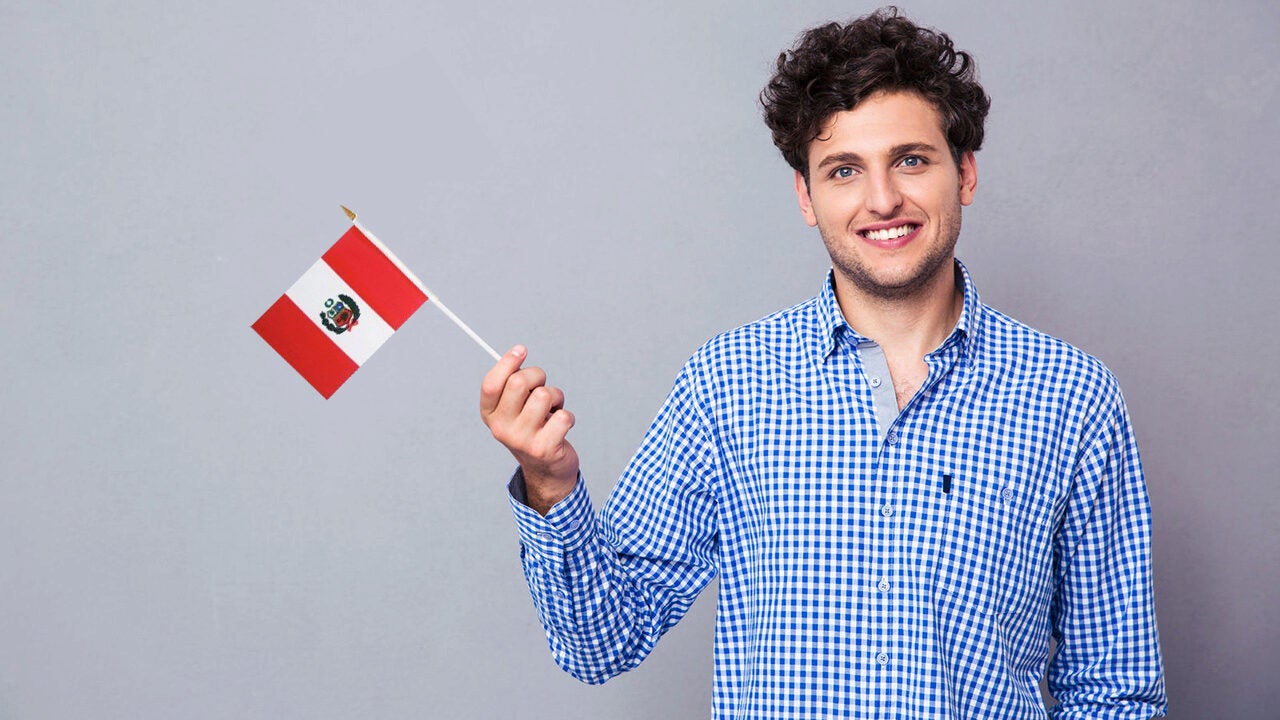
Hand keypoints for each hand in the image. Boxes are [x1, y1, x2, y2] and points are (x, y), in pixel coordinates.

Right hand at [480, 345, 579, 514]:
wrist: (546, 469)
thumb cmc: (532, 428)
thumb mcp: (515, 408)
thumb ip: (512, 383)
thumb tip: (518, 352)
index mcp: (490, 415)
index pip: (491, 383)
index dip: (507, 362)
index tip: (522, 350)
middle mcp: (501, 428)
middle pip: (519, 382)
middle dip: (538, 376)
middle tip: (543, 386)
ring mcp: (522, 440)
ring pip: (545, 396)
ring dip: (556, 397)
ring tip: (552, 410)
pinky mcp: (544, 448)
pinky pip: (564, 416)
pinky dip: (568, 417)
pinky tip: (561, 427)